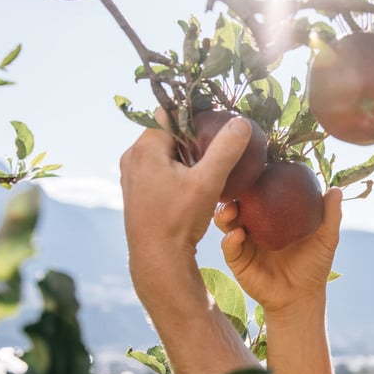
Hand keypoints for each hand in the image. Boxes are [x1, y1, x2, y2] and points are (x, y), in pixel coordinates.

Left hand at [119, 118, 250, 291]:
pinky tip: (194, 183)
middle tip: (218, 143)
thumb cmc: (179, 220)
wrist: (157, 260)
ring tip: (209, 163)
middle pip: (167, 132)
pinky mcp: (136, 191)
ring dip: (185, 154)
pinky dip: (176, 169)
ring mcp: (131, 175)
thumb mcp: (207, 182)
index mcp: (145, 148)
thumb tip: (241, 121)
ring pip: (163, 151)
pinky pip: (158, 168)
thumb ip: (225, 149)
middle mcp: (132, 157)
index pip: (170, 113)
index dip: (195, 114)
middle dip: (192, 135)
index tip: (217, 121)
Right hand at [214, 185, 342, 314]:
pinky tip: (237, 235)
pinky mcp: (237, 260)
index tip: (254, 164)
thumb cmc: (314, 265)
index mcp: (271, 214)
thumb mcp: (325, 238)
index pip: (260, 190)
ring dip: (225, 212)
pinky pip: (229, 247)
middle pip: (238, 200)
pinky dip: (230, 239)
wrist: (302, 297)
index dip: (255, 177)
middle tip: (237, 184)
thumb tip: (335, 189)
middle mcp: (254, 223)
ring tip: (232, 209)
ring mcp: (243, 241)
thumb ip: (330, 215)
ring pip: (226, 220)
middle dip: (233, 190)